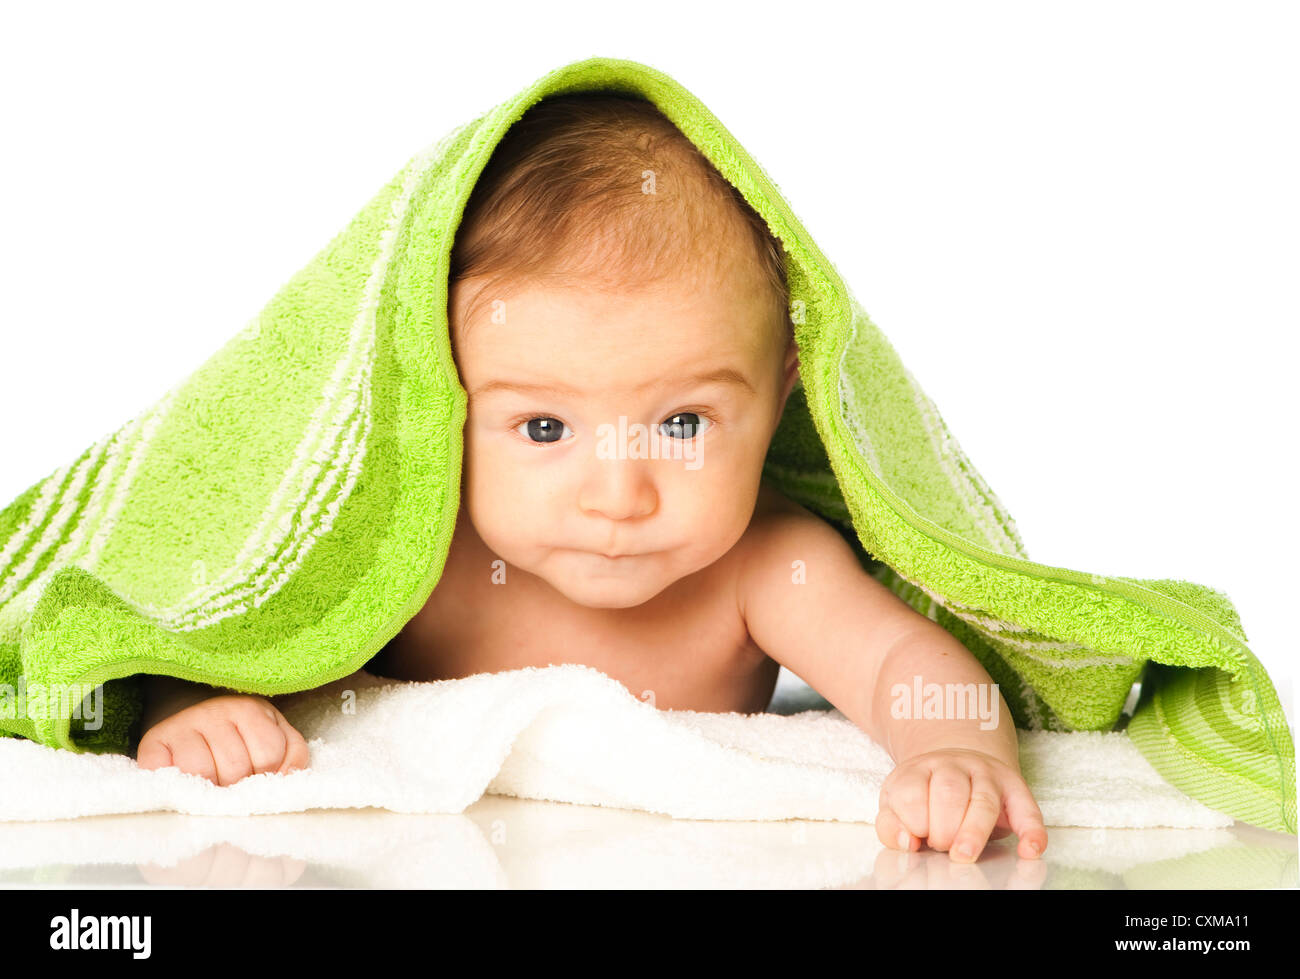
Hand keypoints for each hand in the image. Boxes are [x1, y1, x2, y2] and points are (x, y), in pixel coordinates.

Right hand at [136, 694, 309, 785]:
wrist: (191, 715)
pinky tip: (183, 780)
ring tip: (211, 783)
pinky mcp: (152, 741)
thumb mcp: (275, 735)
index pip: (269, 755)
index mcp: (250, 709)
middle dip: (237, 785)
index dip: (265, 775)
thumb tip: (286, 780)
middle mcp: (214, 711)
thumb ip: (291, 755)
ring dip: (209, 788)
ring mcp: (181, 725)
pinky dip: (175, 784)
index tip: (257, 776)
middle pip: (236, 769)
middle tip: (231, 782)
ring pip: (203, 773)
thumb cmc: (240, 734)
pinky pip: (165, 773)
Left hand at [875, 748, 1046, 862]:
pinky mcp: (1014, 788)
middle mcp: (953, 766)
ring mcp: (986, 774)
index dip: (913, 821)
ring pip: (984, 800)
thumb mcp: (896, 803)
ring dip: (974, 831)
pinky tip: (1029, 850)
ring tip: (964, 855)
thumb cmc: (923, 794)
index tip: (917, 838)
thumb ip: (892, 825)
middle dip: (944, 827)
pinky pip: (1028, 809)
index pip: (912, 793)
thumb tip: (907, 843)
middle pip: (949, 794)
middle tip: (941, 848)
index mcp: (918, 770)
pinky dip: (1032, 831)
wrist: (955, 761)